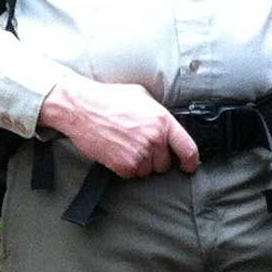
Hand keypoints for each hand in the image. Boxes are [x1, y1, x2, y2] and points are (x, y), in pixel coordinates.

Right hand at [37, 77, 198, 178]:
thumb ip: (158, 114)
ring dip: (139, 163)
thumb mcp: (141, 96)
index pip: (188, 148)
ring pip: (147, 171)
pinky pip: (132, 175)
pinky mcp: (124, 166)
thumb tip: (167, 126)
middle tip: (137, 143)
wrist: (80, 108)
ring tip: (123, 144)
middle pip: (164, 164)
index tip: (188, 166)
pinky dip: (124, 167)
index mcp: (162, 121)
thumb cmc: (108, 99)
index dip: (191, 161)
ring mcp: (140, 154)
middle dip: (154, 158)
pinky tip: (115, 150)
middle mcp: (154, 139)